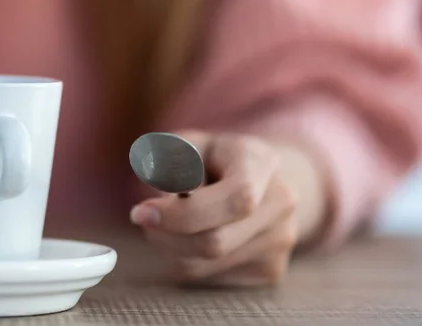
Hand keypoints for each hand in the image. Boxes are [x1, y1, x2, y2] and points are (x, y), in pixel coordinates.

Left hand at [130, 132, 305, 287]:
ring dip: (170, 247)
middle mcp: (280, 204)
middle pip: (216, 241)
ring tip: (169, 221)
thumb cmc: (214, 159)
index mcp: (261, 162)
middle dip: (166, 235)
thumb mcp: (187, 143)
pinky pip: (210, 278)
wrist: (261, 180)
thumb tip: (154, 177)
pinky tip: (193, 235)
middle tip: (142, 217)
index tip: (141, 212)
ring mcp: (280, 241)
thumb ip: (167, 157)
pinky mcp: (270, 270)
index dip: (185, 212)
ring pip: (205, 265)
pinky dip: (187, 258)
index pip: (237, 198)